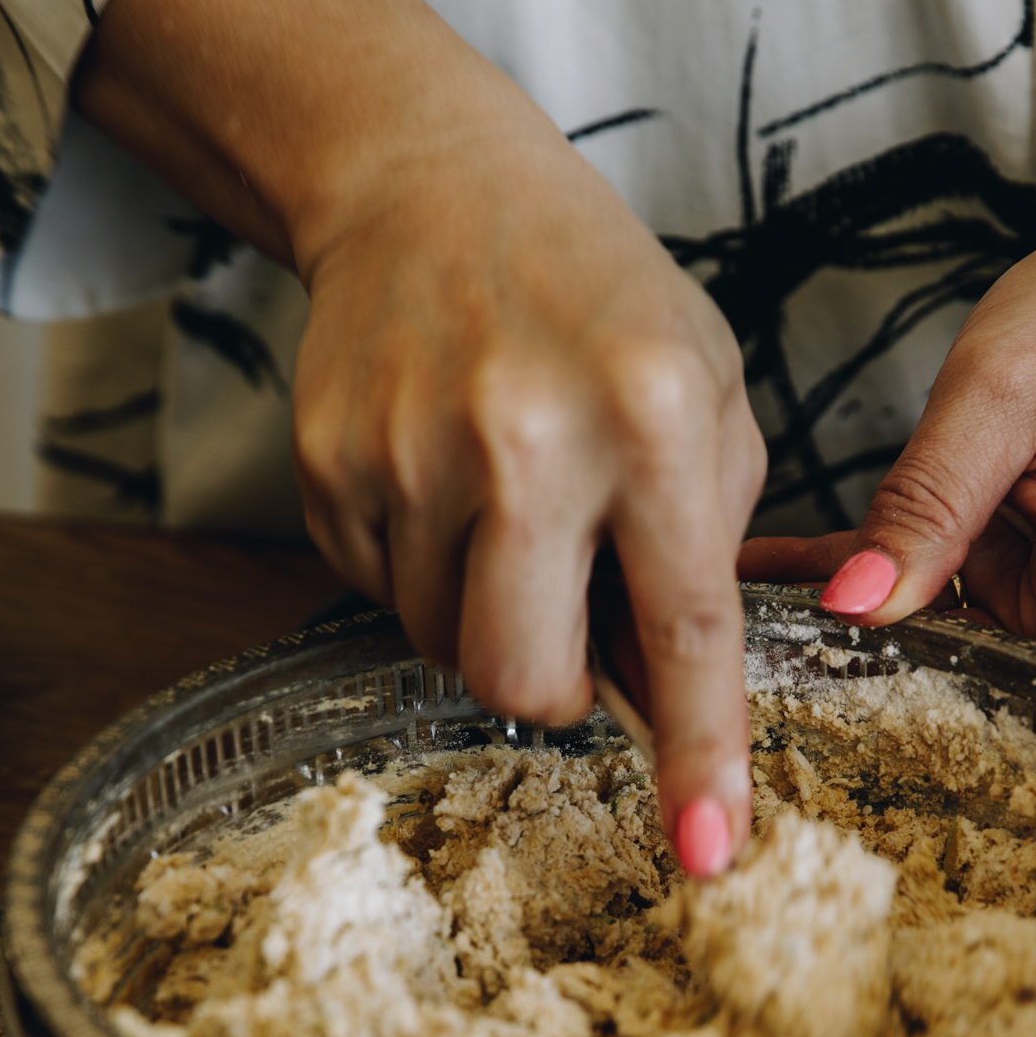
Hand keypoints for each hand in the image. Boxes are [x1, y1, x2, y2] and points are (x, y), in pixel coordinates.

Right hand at [74, 0, 764, 868]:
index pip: (685, 627)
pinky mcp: (326, 469)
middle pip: (526, 680)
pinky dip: (429, 574)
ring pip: (448, 651)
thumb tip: (670, 695)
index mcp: (653, 413)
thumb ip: (709, 539)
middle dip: (560, 689)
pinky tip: (449, 483)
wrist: (431, 185)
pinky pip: (384, 599)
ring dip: (492, 619)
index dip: (700, 752)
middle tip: (578, 622)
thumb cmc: (597, 297)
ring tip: (513, 513)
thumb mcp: (708, 384)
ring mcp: (407, 455)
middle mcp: (525, 438)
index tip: (707, 851)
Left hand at [743, 24, 1035, 684]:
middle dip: (851, 654)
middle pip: (957, 661)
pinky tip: (784, 557)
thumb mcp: (1001, 398)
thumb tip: (859, 606)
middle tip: (721, 641)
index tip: (775, 683)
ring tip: (730, 599)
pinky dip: (881, 560)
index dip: (879, 690)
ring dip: (856, 603)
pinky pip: (953, 569)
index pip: (977, 684)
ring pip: (944, 615)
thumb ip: (930, 505)